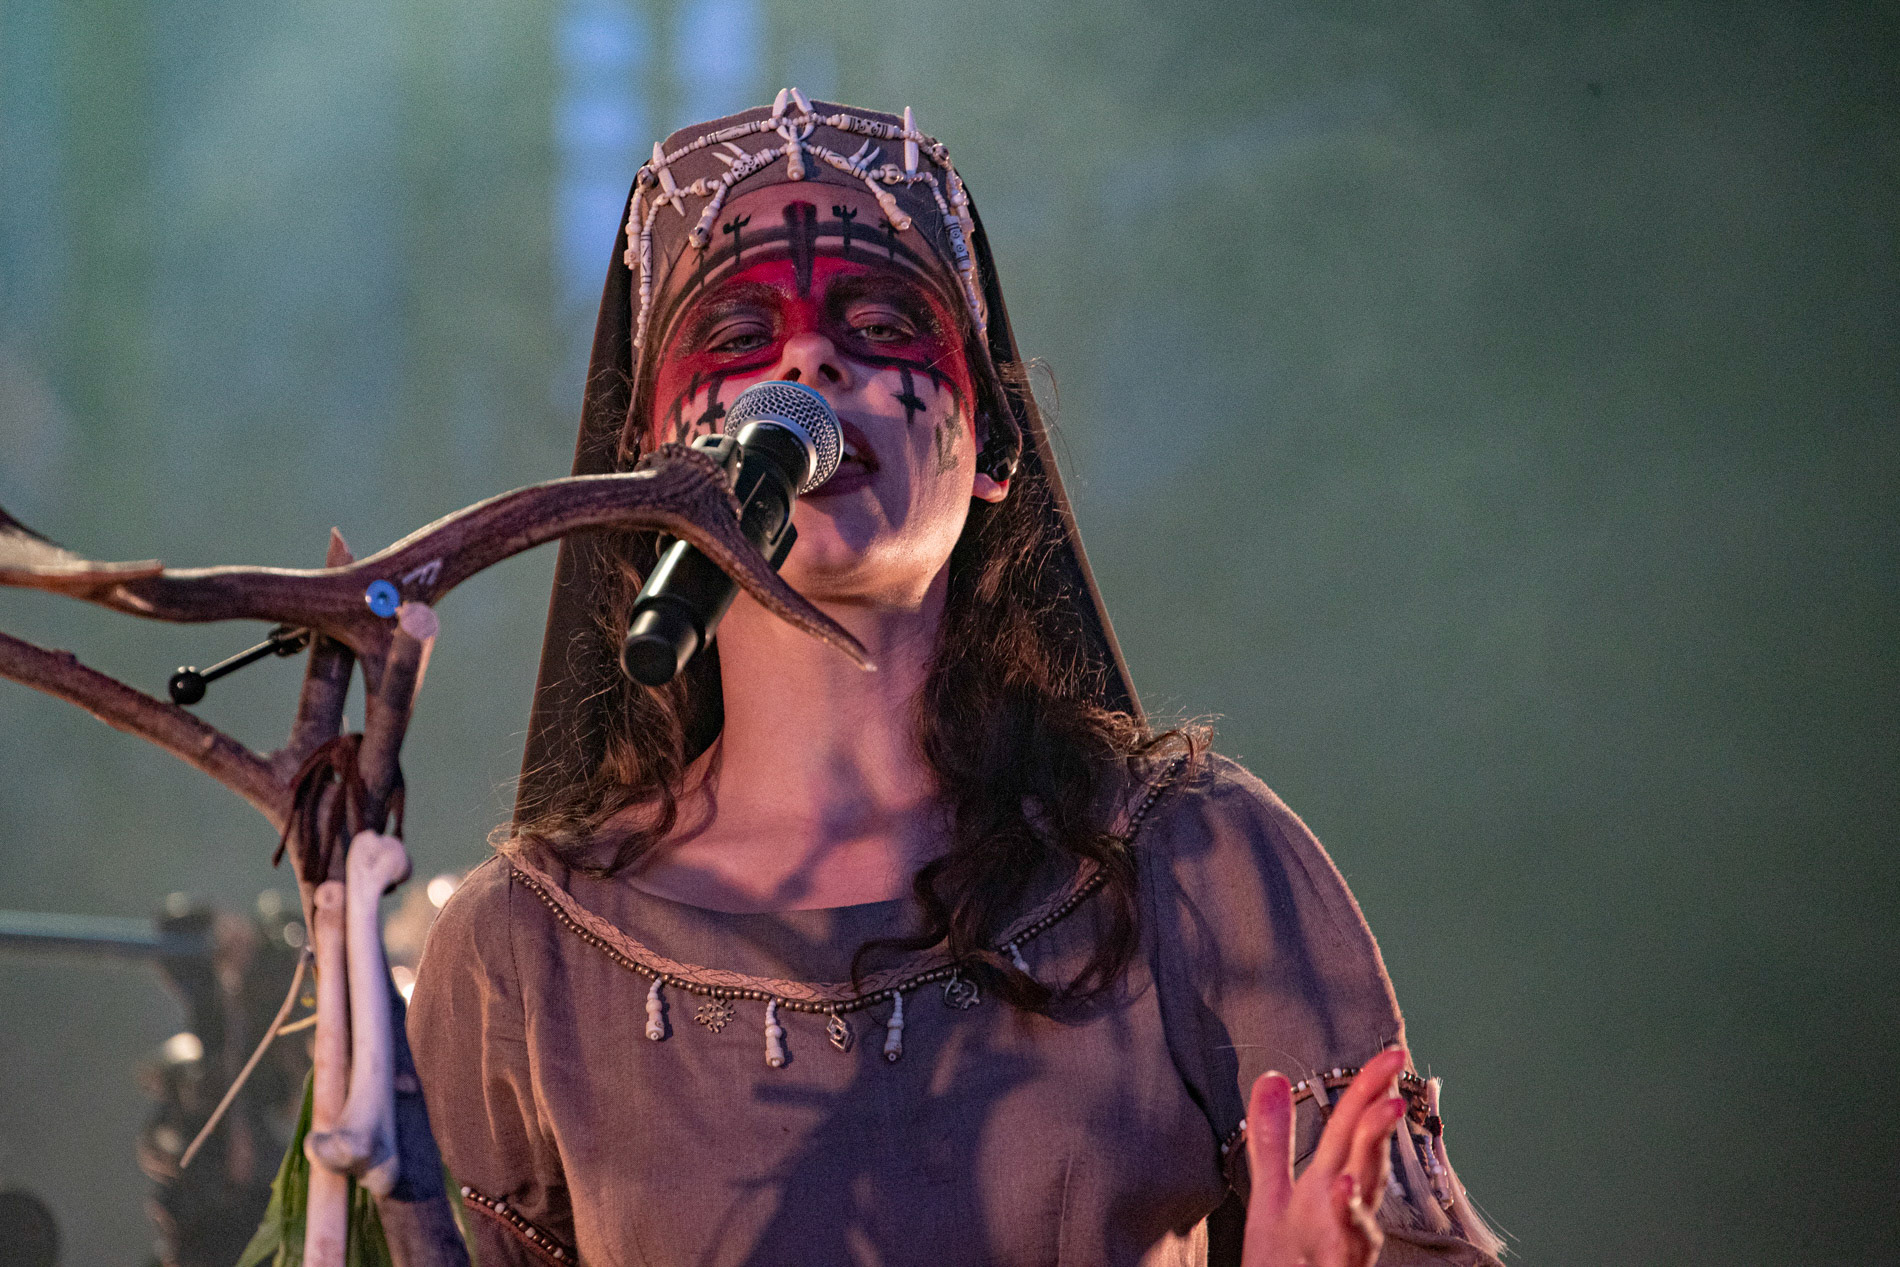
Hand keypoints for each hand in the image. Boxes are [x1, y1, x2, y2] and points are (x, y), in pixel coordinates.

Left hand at [1241, 1046, 1409, 1266]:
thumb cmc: (1287, 1258)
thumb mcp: (1273, 1194)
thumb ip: (1273, 1140)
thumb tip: (1273, 1075)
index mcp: (1331, 1183)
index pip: (1353, 1127)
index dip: (1370, 1088)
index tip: (1394, 1053)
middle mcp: (1347, 1209)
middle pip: (1366, 1159)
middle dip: (1380, 1123)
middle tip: (1393, 1090)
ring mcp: (1346, 1243)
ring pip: (1367, 1202)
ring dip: (1372, 1163)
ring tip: (1378, 1123)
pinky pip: (1346, 1247)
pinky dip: (1349, 1218)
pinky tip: (1342, 1189)